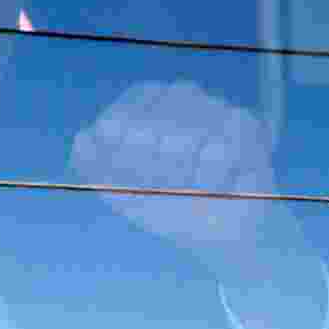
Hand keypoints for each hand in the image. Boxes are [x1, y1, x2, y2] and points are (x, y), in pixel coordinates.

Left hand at [70, 80, 277, 247]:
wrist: (221, 235)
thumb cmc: (169, 205)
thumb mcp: (121, 193)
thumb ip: (94, 166)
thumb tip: (82, 138)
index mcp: (142, 100)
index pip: (112, 128)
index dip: (123, 166)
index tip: (139, 181)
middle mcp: (178, 93)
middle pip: (142, 134)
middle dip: (154, 176)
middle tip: (172, 187)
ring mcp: (213, 104)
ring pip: (180, 141)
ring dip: (184, 181)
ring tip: (196, 186)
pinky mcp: (246, 123)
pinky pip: (217, 152)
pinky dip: (213, 181)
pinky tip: (221, 183)